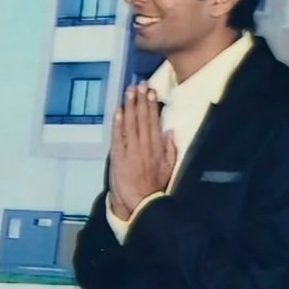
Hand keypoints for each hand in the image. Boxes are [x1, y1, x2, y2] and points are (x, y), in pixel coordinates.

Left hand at [108, 85, 177, 220]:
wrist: (141, 204)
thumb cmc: (155, 187)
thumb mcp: (170, 168)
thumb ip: (171, 149)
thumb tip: (170, 132)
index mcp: (157, 148)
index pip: (154, 122)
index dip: (152, 105)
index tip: (151, 91)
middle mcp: (144, 146)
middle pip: (142, 119)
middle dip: (140, 100)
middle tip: (139, 84)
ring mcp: (130, 151)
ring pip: (130, 124)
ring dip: (129, 107)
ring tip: (128, 91)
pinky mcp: (118, 157)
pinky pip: (118, 137)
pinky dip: (118, 123)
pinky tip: (118, 111)